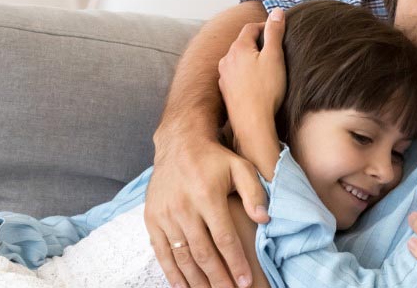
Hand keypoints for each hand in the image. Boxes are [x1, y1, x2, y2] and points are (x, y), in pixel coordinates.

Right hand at [146, 121, 269, 287]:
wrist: (178, 144)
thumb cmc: (215, 159)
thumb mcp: (240, 167)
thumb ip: (255, 193)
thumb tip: (264, 219)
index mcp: (207, 196)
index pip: (224, 239)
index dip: (236, 264)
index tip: (246, 282)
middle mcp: (183, 207)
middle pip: (203, 253)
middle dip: (218, 279)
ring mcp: (165, 215)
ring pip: (182, 256)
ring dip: (196, 280)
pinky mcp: (152, 218)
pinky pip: (161, 252)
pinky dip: (172, 272)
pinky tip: (182, 287)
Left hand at [217, 8, 286, 134]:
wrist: (252, 123)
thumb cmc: (266, 90)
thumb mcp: (275, 57)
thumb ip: (274, 33)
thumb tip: (277, 12)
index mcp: (238, 48)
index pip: (250, 28)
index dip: (265, 26)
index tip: (277, 30)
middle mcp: (226, 60)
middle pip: (242, 43)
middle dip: (257, 43)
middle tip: (273, 49)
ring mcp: (224, 77)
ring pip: (238, 60)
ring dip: (250, 59)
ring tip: (265, 67)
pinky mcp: (225, 91)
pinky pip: (235, 75)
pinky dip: (245, 74)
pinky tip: (256, 83)